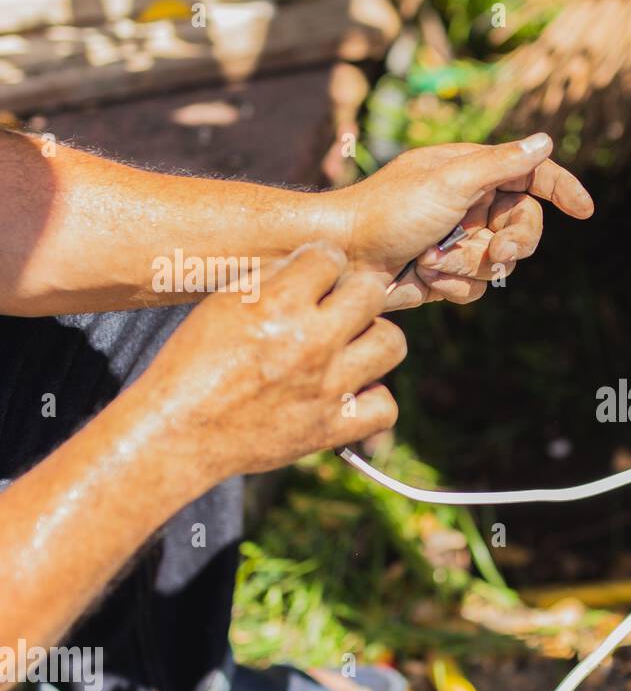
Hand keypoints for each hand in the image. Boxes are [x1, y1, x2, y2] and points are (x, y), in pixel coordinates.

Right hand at [142, 242, 405, 479]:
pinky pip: (385, 405)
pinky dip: (373, 399)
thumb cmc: (193, 363)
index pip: (330, 257)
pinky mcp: (331, 427)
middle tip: (341, 307)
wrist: (178, 432)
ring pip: (392, 343)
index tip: (316, 277)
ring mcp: (327, 387)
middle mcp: (310, 342)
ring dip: (375, 339)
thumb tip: (314, 262)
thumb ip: (272, 281)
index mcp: (276, 305)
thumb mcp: (222, 305)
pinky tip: (351, 391)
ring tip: (353, 346)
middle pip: (371, 293)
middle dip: (356, 293)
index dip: (322, 262)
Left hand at [332, 133, 594, 308]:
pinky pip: (475, 287)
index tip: (584, 211)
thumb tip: (545, 142)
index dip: (561, 190)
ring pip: (500, 264)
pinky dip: (452, 284)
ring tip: (432, 260)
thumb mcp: (450, 182)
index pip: (531, 176)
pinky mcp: (447, 273)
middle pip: (525, 228)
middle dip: (512, 245)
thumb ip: (503, 164)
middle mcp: (471, 204)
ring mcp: (460, 240)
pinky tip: (425, 276)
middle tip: (498, 255)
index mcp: (473, 172)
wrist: (344, 257)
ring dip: (468, 266)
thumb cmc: (389, 211)